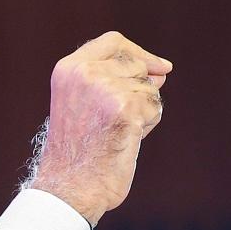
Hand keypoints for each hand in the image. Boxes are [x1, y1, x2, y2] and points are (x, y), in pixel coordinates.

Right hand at [28, 31, 171, 225]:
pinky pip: (154, 107)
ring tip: (116, 133)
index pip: (113, 42)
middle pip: (136, 65)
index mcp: (69, 69)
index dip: (139, 52)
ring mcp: (104, 88)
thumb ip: (115, 82)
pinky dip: (147, 125)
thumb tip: (161, 71)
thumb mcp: (85, 106)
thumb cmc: (80, 154)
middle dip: (139, 91)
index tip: (160, 66)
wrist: (71, 187)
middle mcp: (84, 73)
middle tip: (116, 122)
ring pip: (148, 88)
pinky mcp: (124, 107)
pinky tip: (126, 140)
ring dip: (142, 112)